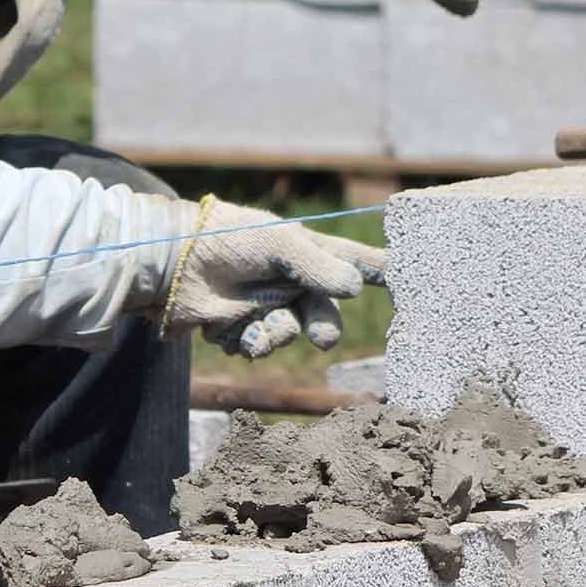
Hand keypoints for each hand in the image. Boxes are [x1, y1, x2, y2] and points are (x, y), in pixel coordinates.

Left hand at [155, 198, 386, 358]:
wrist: (173, 262)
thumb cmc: (227, 238)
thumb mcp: (279, 243)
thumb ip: (318, 266)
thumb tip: (354, 289)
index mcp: (306, 254)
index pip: (354, 263)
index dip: (383, 275)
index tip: (412, 283)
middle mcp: (290, 282)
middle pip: (324, 314)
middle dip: (323, 327)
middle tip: (321, 339)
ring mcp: (264, 307)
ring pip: (288, 336)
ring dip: (275, 335)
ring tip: (255, 326)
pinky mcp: (238, 329)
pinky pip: (257, 348)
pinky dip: (247, 342)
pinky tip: (230, 329)